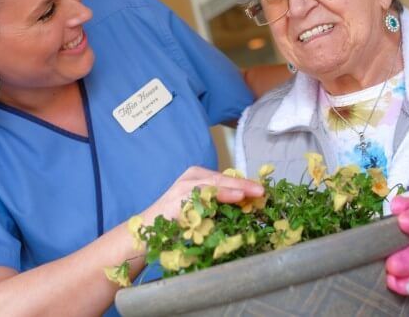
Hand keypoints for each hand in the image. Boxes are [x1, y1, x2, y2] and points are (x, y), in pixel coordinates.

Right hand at [147, 166, 264, 220]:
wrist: (145, 232)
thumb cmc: (176, 222)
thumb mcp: (203, 209)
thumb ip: (220, 204)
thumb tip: (248, 205)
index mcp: (199, 176)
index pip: (227, 178)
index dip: (245, 184)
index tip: (262, 191)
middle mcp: (192, 176)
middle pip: (223, 179)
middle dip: (244, 185)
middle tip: (262, 192)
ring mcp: (184, 186)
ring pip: (214, 184)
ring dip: (234, 189)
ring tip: (251, 193)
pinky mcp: (178, 198)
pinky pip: (201, 197)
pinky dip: (218, 197)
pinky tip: (232, 198)